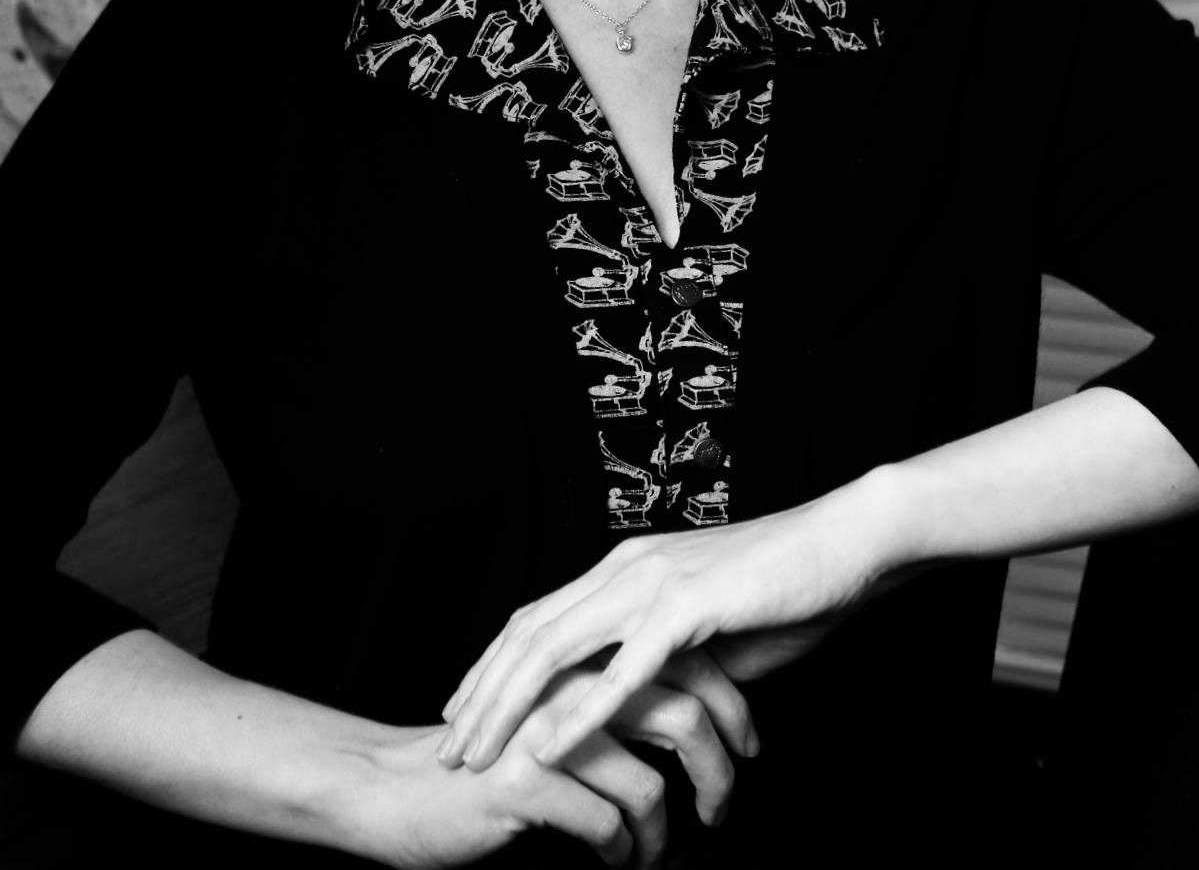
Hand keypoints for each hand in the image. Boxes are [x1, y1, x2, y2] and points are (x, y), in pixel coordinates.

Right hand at [343, 656, 752, 869]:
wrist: (397, 788)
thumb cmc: (488, 760)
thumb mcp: (560, 717)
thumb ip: (612, 700)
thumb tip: (691, 713)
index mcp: (584, 656)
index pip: (685, 658)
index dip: (728, 703)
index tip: (745, 745)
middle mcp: (569, 682)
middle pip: (681, 710)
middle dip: (718, 767)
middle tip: (724, 803)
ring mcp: (546, 729)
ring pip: (649, 778)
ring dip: (668, 829)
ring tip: (661, 850)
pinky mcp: (525, 780)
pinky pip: (608, 822)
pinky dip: (624, 850)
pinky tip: (618, 859)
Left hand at [439, 474, 896, 773]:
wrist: (846, 542)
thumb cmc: (787, 587)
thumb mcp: (711, 628)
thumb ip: (668, 657)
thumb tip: (644, 703)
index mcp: (626, 566)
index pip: (538, 617)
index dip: (493, 665)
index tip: (462, 710)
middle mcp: (625, 566)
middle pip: (529, 632)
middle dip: (482, 691)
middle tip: (449, 745)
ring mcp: (654, 582)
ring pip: (557, 647)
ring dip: (510, 704)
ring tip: (477, 752)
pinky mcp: (689, 606)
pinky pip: (622, 667)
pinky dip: (579, 709)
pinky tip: (549, 743)